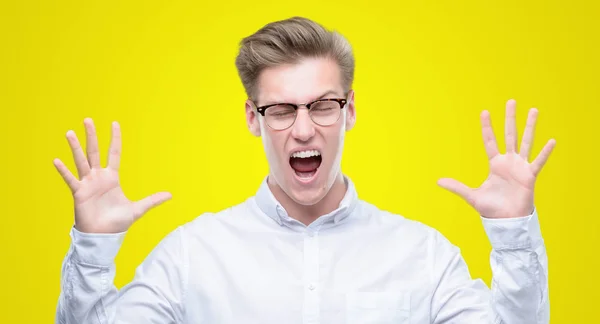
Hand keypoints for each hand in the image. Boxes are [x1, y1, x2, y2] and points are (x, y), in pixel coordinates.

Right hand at [53, 118, 171, 232]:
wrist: (103, 237)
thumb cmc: (117, 223)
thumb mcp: (138, 209)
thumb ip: (152, 200)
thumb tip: (170, 195)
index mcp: (112, 178)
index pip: (114, 153)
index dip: (115, 139)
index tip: (114, 123)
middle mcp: (98, 177)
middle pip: (95, 152)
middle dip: (92, 136)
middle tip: (88, 119)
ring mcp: (88, 184)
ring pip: (81, 161)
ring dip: (75, 147)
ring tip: (70, 132)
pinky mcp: (79, 193)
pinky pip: (71, 180)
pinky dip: (64, 171)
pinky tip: (57, 160)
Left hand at [437, 99, 555, 218]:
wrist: (507, 221)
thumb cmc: (491, 209)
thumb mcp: (472, 196)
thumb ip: (457, 187)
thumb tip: (438, 181)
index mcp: (495, 164)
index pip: (489, 141)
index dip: (487, 127)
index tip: (484, 112)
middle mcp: (508, 162)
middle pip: (509, 135)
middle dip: (509, 118)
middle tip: (511, 101)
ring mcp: (520, 167)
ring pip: (525, 142)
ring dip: (529, 126)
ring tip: (534, 110)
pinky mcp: (529, 176)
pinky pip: (538, 162)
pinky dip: (545, 152)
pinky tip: (551, 141)